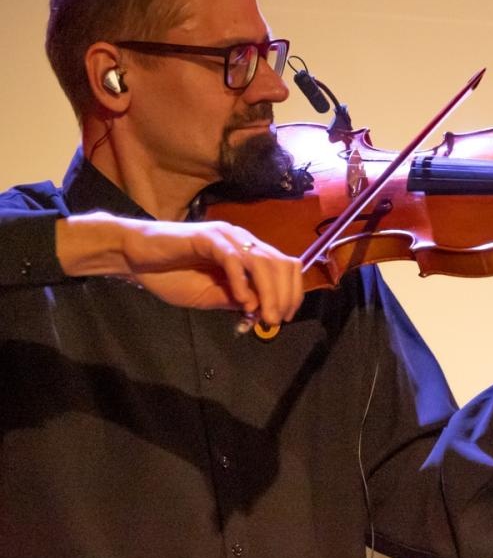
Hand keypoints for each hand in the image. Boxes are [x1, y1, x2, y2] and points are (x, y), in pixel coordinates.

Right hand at [59, 214, 303, 326]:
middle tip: (276, 321)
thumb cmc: (170, 276)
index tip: (285, 318)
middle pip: (281, 264)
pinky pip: (234, 259)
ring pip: (263, 262)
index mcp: (248, 252)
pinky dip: (242, 282)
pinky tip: (241, 300)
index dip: (292, 293)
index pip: (286, 267)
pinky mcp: (207, 238)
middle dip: (285, 296)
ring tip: (265, 315)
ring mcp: (226, 237)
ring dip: (269, 292)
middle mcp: (242, 240)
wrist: (134, 258)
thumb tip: (262, 312)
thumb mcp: (211, 296)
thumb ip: (236, 301)